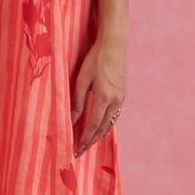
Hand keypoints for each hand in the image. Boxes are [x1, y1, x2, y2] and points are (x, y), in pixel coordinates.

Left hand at [71, 32, 127, 154]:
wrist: (115, 44)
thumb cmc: (96, 58)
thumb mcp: (82, 79)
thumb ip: (77, 101)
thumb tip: (71, 120)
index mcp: (104, 97)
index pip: (92, 126)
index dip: (84, 140)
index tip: (77, 150)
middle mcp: (115, 101)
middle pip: (102, 129)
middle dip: (91, 141)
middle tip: (81, 151)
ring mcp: (121, 98)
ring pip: (110, 124)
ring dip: (99, 135)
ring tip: (89, 142)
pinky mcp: (123, 94)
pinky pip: (115, 116)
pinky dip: (106, 125)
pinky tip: (101, 127)